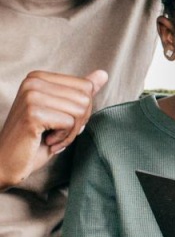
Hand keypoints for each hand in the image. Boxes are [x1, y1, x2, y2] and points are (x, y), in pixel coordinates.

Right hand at [0, 69, 107, 189]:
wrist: (5, 163)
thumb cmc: (35, 139)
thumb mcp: (61, 112)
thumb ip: (80, 92)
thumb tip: (103, 74)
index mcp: (39, 77)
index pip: (86, 86)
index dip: (82, 110)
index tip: (62, 122)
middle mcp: (33, 81)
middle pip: (85, 98)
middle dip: (78, 121)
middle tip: (58, 133)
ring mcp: (31, 96)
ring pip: (80, 110)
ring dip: (71, 132)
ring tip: (52, 137)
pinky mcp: (33, 113)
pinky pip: (70, 123)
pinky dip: (64, 138)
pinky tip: (47, 142)